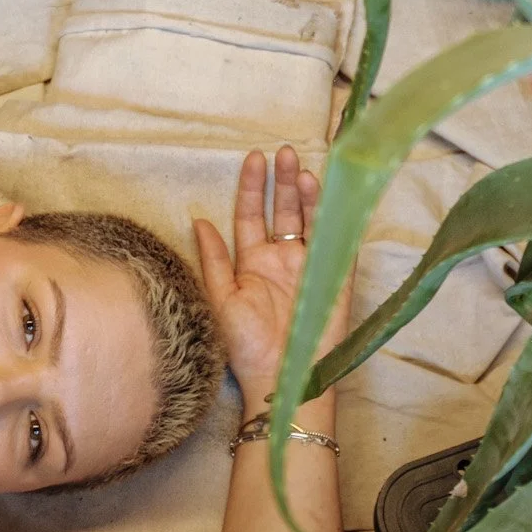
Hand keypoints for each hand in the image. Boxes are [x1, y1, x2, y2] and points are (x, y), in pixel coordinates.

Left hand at [193, 147, 351, 408]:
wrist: (279, 378)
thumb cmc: (244, 346)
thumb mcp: (221, 298)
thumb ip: (213, 259)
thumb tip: (197, 220)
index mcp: (253, 263)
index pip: (252, 215)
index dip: (253, 187)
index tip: (253, 158)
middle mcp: (281, 260)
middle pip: (282, 211)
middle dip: (282, 181)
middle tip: (283, 152)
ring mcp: (309, 267)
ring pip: (308, 221)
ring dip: (305, 194)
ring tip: (301, 168)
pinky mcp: (332, 278)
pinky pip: (334, 242)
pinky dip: (331, 218)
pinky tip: (325, 196)